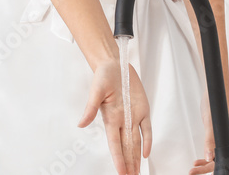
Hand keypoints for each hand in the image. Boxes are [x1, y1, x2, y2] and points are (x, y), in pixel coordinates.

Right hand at [79, 59, 150, 174]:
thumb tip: (80, 124)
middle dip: (129, 164)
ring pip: (136, 142)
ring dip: (136, 158)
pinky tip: (146, 154)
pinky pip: (146, 128)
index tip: (121, 172)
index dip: (119, 159)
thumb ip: (90, 109)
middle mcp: (122, 121)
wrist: (114, 65)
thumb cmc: (102, 76)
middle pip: (126, 147)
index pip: (115, 144)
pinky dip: (147, 141)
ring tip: (136, 172)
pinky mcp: (142, 110)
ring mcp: (133, 116)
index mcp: (110, 118)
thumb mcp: (96, 91)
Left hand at [189, 92, 228, 174]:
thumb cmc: (214, 101)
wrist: (215, 88)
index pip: (225, 159)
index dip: (211, 167)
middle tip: (193, 171)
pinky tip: (201, 156)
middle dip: (207, 167)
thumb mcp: (209, 122)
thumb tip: (209, 157)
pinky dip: (209, 153)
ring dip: (208, 161)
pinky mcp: (222, 133)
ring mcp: (228, 135)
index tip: (199, 170)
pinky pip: (218, 148)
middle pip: (222, 159)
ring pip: (220, 155)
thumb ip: (209, 141)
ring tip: (195, 165)